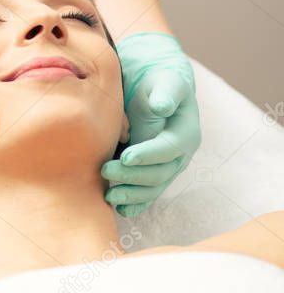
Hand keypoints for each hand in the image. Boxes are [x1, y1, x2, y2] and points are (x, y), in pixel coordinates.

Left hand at [101, 32, 200, 216]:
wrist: (152, 88)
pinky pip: (147, 193)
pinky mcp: (152, 173)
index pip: (169, 148)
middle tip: (106, 171)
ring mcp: (167, 166)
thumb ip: (164, 93)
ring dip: (133, 195)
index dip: (149, 154)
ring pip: (154, 187)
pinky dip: (136, 203)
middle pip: (160, 172)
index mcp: (185, 132)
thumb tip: (162, 105)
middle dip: (133, 175)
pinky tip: (121, 210)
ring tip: (110, 196)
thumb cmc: (157, 82)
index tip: (126, 156)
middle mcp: (179, 154)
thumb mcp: (162, 82)